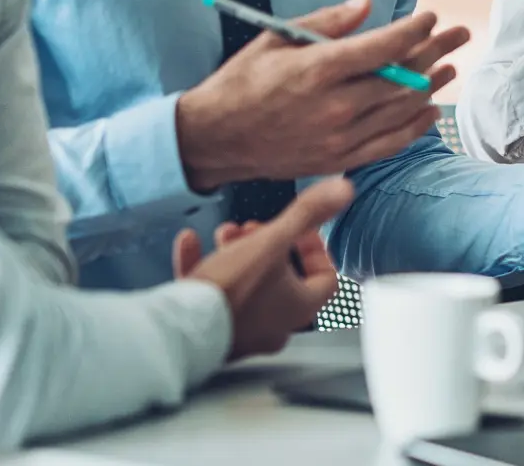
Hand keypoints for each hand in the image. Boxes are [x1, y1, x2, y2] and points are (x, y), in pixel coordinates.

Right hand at [176, 0, 468, 190]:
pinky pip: (388, 144)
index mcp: (317, 70)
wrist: (215, 139)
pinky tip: (428, 111)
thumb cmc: (242, 81)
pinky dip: (412, 127)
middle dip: (436, 52)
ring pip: (400, 110)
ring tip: (450, 67)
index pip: (383, 47)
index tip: (431, 17)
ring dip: (430, 87)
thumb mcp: (275, 39)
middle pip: (401, 77)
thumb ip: (326, 22)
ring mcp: (339, 137)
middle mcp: (334, 106)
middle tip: (460, 35)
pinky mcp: (338, 159)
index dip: (414, 30)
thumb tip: (367, 3)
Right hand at [177, 178, 352, 359]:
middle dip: (267, 245)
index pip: (326, 278)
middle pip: (282, 278)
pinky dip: (202, 268)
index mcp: (300, 307)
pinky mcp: (211, 334)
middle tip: (254, 227)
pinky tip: (189, 243)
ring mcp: (243, 332)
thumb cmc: (231, 290)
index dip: (315, 248)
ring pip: (247, 285)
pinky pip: (212, 296)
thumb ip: (305, 214)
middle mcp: (277, 324)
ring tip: (225, 233)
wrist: (181, 330)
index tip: (299, 229)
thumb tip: (342, 190)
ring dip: (236, 253)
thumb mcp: (271, 242)